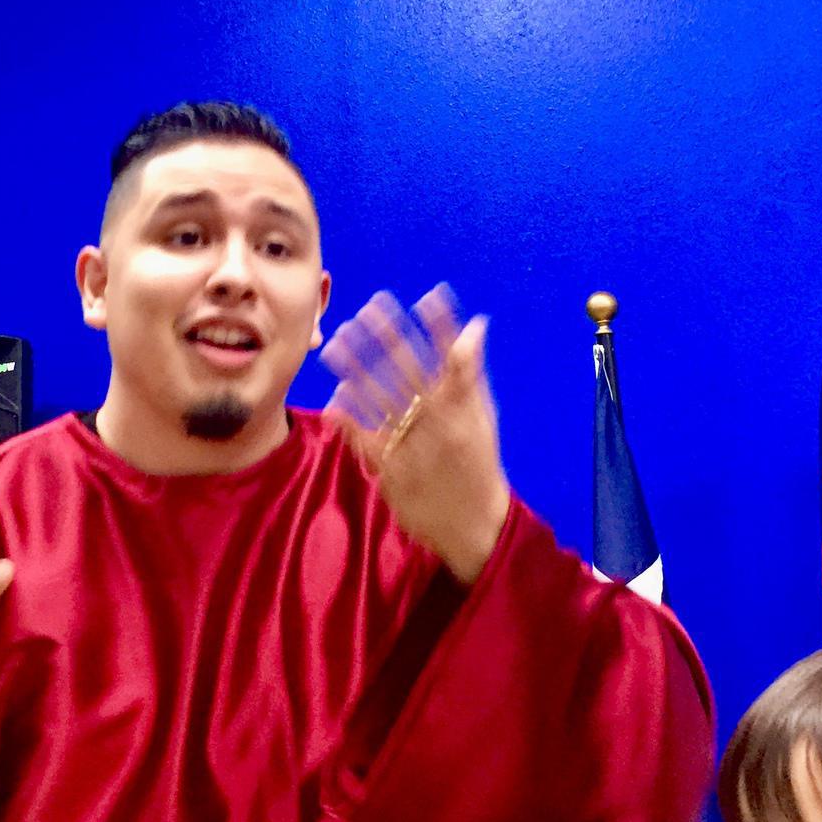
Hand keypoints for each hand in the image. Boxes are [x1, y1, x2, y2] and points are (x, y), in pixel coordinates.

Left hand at [321, 285, 509, 583]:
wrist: (475, 525)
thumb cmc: (479, 466)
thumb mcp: (484, 418)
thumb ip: (472, 372)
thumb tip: (474, 324)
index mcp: (462, 408)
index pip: (451, 357)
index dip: (440, 326)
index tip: (428, 296)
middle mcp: (437, 422)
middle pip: (409, 371)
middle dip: (389, 337)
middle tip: (368, 308)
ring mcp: (412, 445)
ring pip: (380, 398)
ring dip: (357, 368)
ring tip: (338, 341)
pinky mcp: (391, 469)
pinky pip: (366, 437)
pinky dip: (351, 416)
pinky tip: (337, 395)